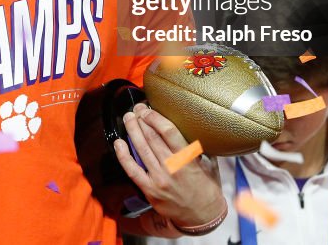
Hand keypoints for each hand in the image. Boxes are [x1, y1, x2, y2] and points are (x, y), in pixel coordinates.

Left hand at [113, 103, 225, 228]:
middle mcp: (171, 168)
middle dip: (141, 119)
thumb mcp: (209, 164)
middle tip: (136, 109)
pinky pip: (132, 170)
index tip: (148, 109)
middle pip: (151, 137)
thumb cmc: (207, 189)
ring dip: (132, 131)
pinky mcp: (150, 190)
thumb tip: (190, 127)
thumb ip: (197, 147)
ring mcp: (158, 179)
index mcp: (188, 159)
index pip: (168, 132)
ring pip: (141, 149)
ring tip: (128, 118)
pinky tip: (119, 143)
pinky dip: (123, 155)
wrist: (202, 217)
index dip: (155, 117)